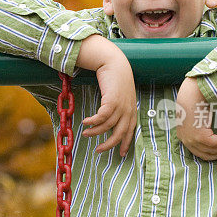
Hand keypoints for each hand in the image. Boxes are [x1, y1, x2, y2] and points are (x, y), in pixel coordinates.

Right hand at [77, 35, 136, 155]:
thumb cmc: (116, 77)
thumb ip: (118, 106)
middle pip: (120, 133)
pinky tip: (85, 122)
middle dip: (109, 144)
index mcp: (131, 110)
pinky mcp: (112, 100)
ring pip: (108, 126)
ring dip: (95, 131)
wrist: (114, 62)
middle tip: (98, 150)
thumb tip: (108, 116)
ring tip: (85, 133)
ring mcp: (121, 105)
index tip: (120, 154)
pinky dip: (93, 122)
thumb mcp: (121, 94)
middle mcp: (128, 110)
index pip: (130, 131)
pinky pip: (101, 117)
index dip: (125, 143)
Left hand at [175, 77, 216, 159]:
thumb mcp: (193, 120)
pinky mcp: (200, 136)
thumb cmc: (193, 104)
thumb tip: (210, 135)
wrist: (191, 95)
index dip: (213, 153)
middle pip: (207, 155)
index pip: (199, 154)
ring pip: (213, 150)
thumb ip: (198, 130)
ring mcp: (193, 140)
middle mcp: (186, 141)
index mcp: (183, 138)